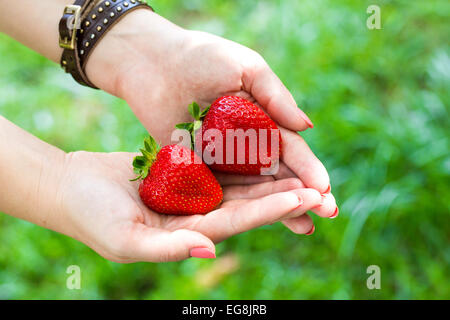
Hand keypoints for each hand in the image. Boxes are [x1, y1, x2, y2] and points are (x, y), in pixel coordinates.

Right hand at [60, 151, 323, 261]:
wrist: (71, 187)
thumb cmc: (90, 216)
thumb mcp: (124, 239)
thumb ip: (167, 247)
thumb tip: (210, 250)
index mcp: (187, 234)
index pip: (237, 222)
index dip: (269, 209)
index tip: (301, 197)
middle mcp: (195, 216)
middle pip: (246, 205)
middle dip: (281, 196)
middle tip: (318, 187)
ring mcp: (190, 194)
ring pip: (237, 186)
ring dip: (267, 178)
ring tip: (301, 168)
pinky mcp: (183, 173)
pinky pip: (218, 166)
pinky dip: (240, 160)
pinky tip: (262, 149)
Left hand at [86, 10, 337, 227]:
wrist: (151, 63)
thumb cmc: (200, 57)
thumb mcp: (245, 68)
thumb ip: (275, 97)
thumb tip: (308, 127)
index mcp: (261, 118)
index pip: (290, 148)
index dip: (309, 168)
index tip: (325, 188)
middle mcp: (245, 142)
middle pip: (279, 173)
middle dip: (304, 193)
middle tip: (328, 213)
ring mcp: (222, 158)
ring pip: (256, 187)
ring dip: (280, 207)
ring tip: (306, 227)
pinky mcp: (197, 167)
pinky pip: (221, 188)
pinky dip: (241, 206)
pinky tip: (260, 221)